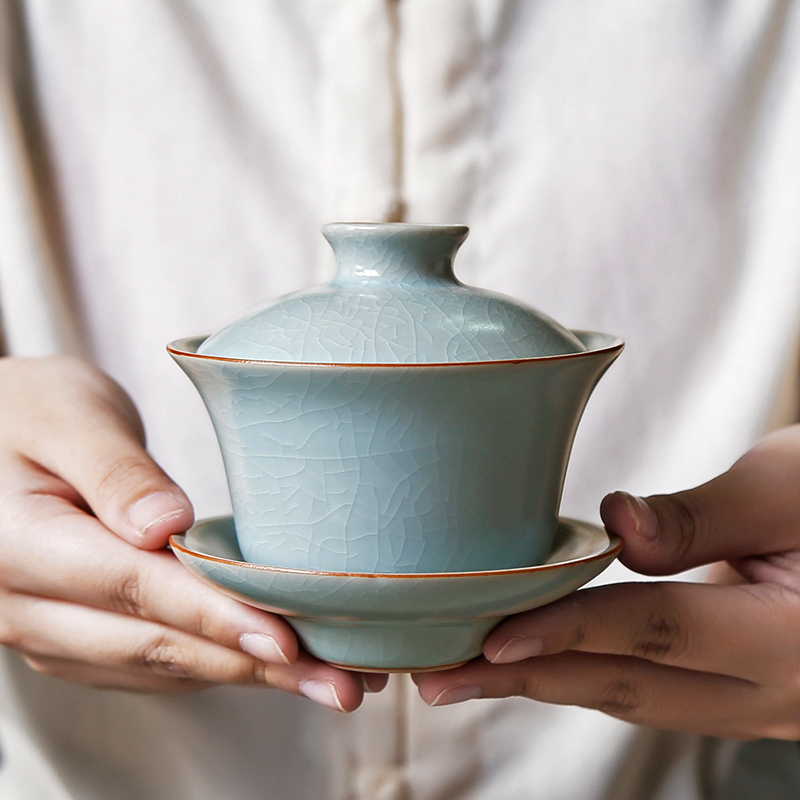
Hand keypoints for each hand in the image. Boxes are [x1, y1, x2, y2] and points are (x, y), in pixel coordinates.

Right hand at [0, 356, 385, 708]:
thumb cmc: (30, 411)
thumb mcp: (69, 414)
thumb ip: (113, 470)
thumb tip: (164, 527)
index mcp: (17, 545)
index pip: (134, 587)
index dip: (215, 615)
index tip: (286, 639)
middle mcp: (23, 607)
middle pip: (156, 644)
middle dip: (255, 665)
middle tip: (341, 683)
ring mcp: (49, 631)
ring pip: (159, 666)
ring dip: (246, 675)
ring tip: (327, 679)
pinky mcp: (75, 638)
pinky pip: (150, 664)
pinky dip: (216, 664)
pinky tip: (271, 664)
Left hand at [414, 425, 799, 738]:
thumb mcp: (789, 487)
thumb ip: (702, 517)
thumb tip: (612, 522)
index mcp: (790, 640)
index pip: (656, 632)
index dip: (568, 633)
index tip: (488, 638)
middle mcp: (774, 691)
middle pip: (628, 687)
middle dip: (525, 681)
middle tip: (436, 678)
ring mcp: (758, 700)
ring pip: (636, 697)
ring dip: (546, 684)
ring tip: (466, 676)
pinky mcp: (740, 686)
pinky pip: (653, 688)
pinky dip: (588, 674)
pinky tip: (539, 662)